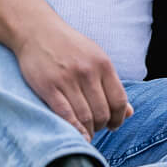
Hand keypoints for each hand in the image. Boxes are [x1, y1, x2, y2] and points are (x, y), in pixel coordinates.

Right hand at [11, 17, 132, 139]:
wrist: (38, 31)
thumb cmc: (70, 47)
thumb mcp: (96, 58)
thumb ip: (111, 85)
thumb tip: (128, 112)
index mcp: (103, 64)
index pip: (119, 100)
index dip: (118, 118)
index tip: (113, 126)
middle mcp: (88, 72)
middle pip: (102, 112)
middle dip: (101, 126)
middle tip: (96, 129)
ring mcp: (68, 79)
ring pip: (85, 117)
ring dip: (88, 131)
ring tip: (86, 133)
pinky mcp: (49, 87)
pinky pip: (66, 115)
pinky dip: (74, 130)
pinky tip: (77, 135)